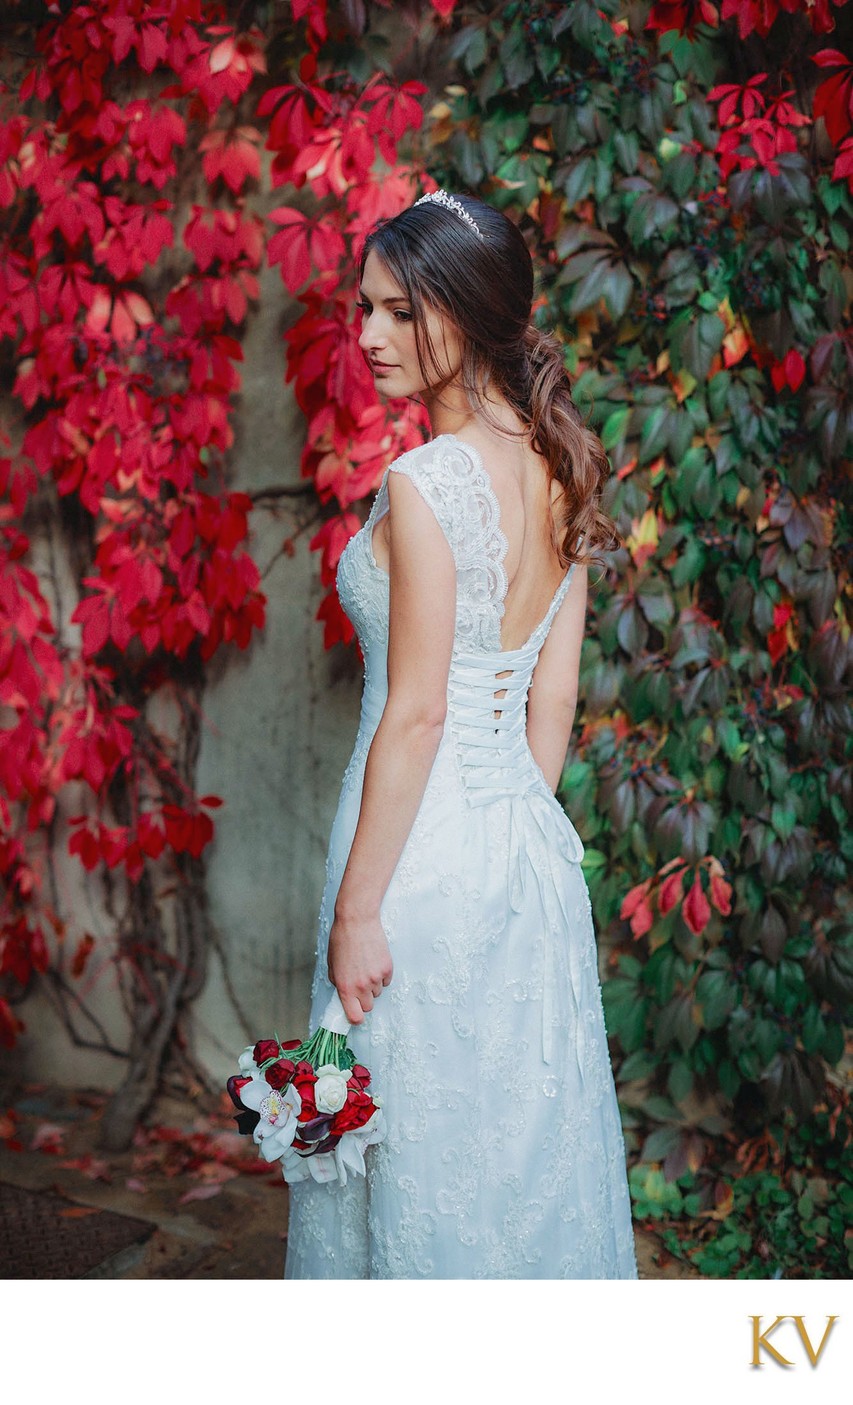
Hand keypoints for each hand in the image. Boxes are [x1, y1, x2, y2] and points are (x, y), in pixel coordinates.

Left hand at [327, 907, 392, 1024]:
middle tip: (359, 983)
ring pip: (377, 992)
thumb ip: (337, 982)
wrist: (357, 921)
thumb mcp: (332, 964)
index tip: (355, 1014)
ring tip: (366, 966)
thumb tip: (343, 992)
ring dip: (372, 985)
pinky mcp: (387, 969)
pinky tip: (374, 960)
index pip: (354, 1017)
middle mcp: (361, 986)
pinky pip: (386, 981)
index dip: (355, 1017)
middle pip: (368, 1006)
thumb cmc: (341, 939)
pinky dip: (381, 975)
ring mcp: (376, 978)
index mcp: (345, 987)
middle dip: (363, 998)